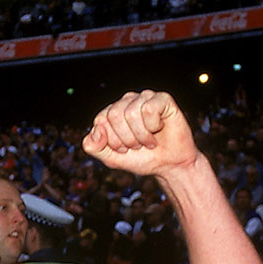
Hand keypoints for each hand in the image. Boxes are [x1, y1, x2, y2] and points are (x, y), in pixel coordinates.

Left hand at [82, 90, 198, 178]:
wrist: (169, 165)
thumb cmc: (141, 159)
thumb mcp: (110, 158)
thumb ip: (93, 147)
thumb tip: (96, 128)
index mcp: (111, 112)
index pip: (101, 120)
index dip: (113, 140)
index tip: (124, 149)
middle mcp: (127, 101)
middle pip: (115, 115)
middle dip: (127, 138)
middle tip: (138, 145)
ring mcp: (145, 98)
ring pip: (131, 113)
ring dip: (142, 135)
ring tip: (149, 140)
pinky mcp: (162, 98)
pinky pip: (149, 109)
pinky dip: (154, 126)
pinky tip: (159, 129)